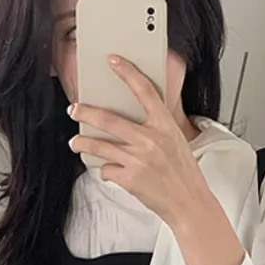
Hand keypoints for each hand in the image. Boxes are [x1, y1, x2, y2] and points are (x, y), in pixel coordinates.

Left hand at [68, 56, 211, 228]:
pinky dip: (106, 171)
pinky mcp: (130, 179)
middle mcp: (151, 140)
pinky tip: (110, 172)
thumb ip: (156, 127)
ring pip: (100, 146)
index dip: (128, 73)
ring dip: (83, 142)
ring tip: (75, 141)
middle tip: (74, 108)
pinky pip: (106, 170)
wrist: (189, 203)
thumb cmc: (183, 173)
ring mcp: (139, 160)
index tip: (113, 60)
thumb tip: (128, 117)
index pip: (145, 91)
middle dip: (86, 112)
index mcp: (165, 126)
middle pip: (109, 119)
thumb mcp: (176, 141)